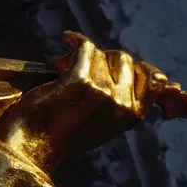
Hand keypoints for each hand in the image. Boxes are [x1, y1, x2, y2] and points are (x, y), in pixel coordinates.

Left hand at [0, 32, 168, 172]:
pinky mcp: (78, 83)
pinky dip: (74, 40)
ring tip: (64, 64)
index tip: (115, 65)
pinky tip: (66, 39)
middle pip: (123, 59)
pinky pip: (84, 48)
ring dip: (83, 54)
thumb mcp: (105, 125)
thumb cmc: (64, 134)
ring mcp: (102, 93)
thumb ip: (126, 104)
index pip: (154, 79)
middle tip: (80, 67)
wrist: (31, 147)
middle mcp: (122, 104)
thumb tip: (155, 76)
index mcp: (133, 116)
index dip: (135, 68)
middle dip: (102, 59)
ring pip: (101, 54)